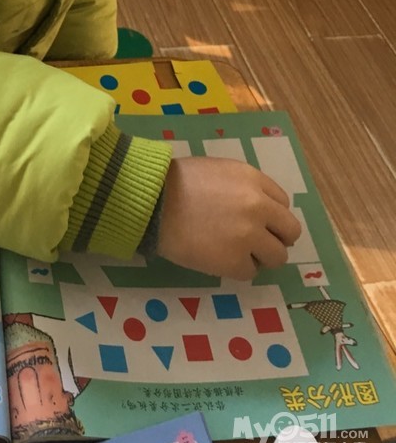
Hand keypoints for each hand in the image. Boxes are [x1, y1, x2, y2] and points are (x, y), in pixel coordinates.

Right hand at [155, 156, 301, 279]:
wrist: (152, 202)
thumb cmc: (176, 183)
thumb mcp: (218, 170)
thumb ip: (243, 187)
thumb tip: (259, 210)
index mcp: (253, 180)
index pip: (283, 204)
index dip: (271, 215)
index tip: (257, 221)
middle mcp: (259, 206)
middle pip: (290, 231)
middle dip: (275, 238)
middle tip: (255, 242)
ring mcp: (250, 236)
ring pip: (277, 256)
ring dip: (260, 256)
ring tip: (235, 252)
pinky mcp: (236, 261)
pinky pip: (250, 272)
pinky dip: (237, 268)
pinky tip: (218, 258)